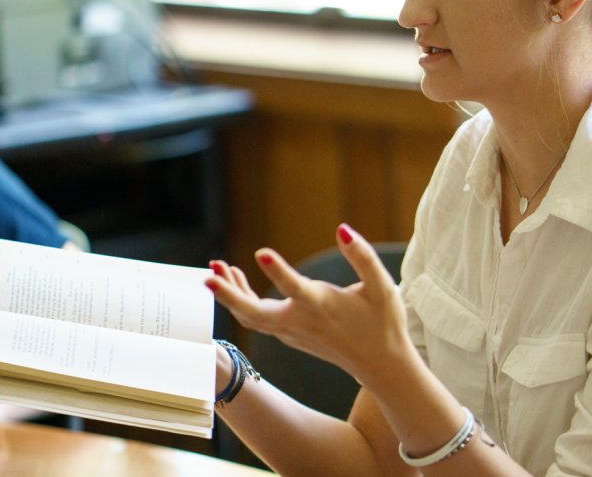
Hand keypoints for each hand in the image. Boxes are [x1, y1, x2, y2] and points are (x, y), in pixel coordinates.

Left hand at [206, 224, 410, 385]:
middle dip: (228, 295)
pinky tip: (238, 281)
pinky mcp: (291, 335)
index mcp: (323, 306)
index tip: (261, 252)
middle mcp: (302, 322)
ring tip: (216, 268)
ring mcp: (293, 332)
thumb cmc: (383, 322)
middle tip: (208, 274)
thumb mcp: (382, 287)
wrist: (381, 363)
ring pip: (251, 318)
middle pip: (254, 314)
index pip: (296, 288)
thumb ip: (362, 256)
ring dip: (231, 295)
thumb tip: (342, 229)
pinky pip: (258, 320)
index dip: (278, 271)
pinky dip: (242, 301)